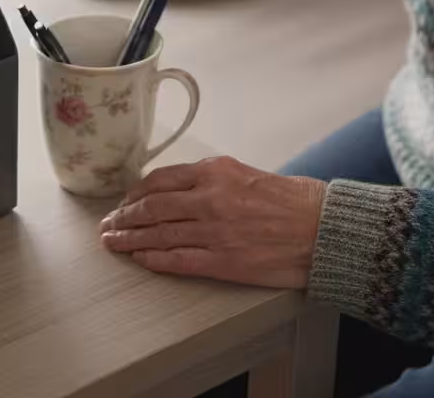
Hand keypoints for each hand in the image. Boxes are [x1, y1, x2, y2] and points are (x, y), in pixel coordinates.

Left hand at [99, 157, 326, 288]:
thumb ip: (213, 180)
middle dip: (123, 218)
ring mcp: (215, 231)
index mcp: (216, 172)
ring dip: (130, 239)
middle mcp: (210, 198)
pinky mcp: (224, 261)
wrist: (325, 229)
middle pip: (151, 207)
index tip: (124, 202)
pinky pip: (177, 260)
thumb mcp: (248, 174)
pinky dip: (153, 259)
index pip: (160, 180)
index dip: (135, 194)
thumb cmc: (293, 201)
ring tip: (113, 243)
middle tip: (108, 225)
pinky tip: (139, 259)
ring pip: (158, 234)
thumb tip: (180, 190)